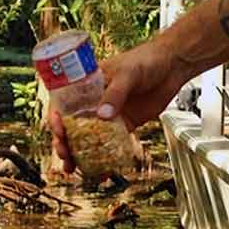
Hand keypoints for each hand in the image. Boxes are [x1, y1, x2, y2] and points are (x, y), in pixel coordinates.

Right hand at [47, 39, 186, 171]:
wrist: (172, 67)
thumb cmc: (146, 60)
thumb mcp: (128, 74)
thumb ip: (116, 93)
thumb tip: (102, 115)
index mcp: (87, 84)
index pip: (64, 103)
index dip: (56, 118)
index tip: (58, 131)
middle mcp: (95, 101)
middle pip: (72, 124)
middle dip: (64, 141)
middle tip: (64, 155)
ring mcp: (110, 113)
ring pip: (89, 137)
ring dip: (79, 152)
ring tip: (72, 167)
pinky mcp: (125, 124)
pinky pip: (111, 142)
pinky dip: (104, 155)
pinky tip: (99, 168)